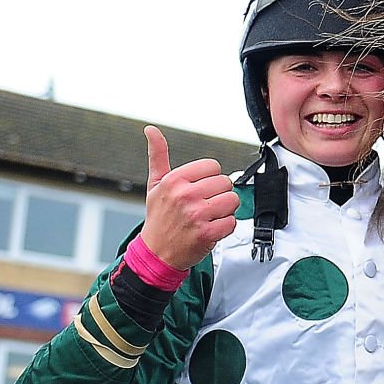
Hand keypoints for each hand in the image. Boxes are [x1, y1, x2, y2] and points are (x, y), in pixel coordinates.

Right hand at [139, 126, 239, 269]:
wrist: (155, 254)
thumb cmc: (158, 218)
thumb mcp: (155, 184)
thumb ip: (158, 155)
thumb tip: (151, 130)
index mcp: (174, 180)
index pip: (213, 166)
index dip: (210, 178)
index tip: (200, 189)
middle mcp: (185, 195)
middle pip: (225, 182)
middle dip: (218, 194)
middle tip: (204, 205)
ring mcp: (197, 215)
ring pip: (232, 200)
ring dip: (224, 210)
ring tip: (208, 216)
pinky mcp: (207, 233)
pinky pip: (232, 222)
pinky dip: (225, 227)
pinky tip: (211, 229)